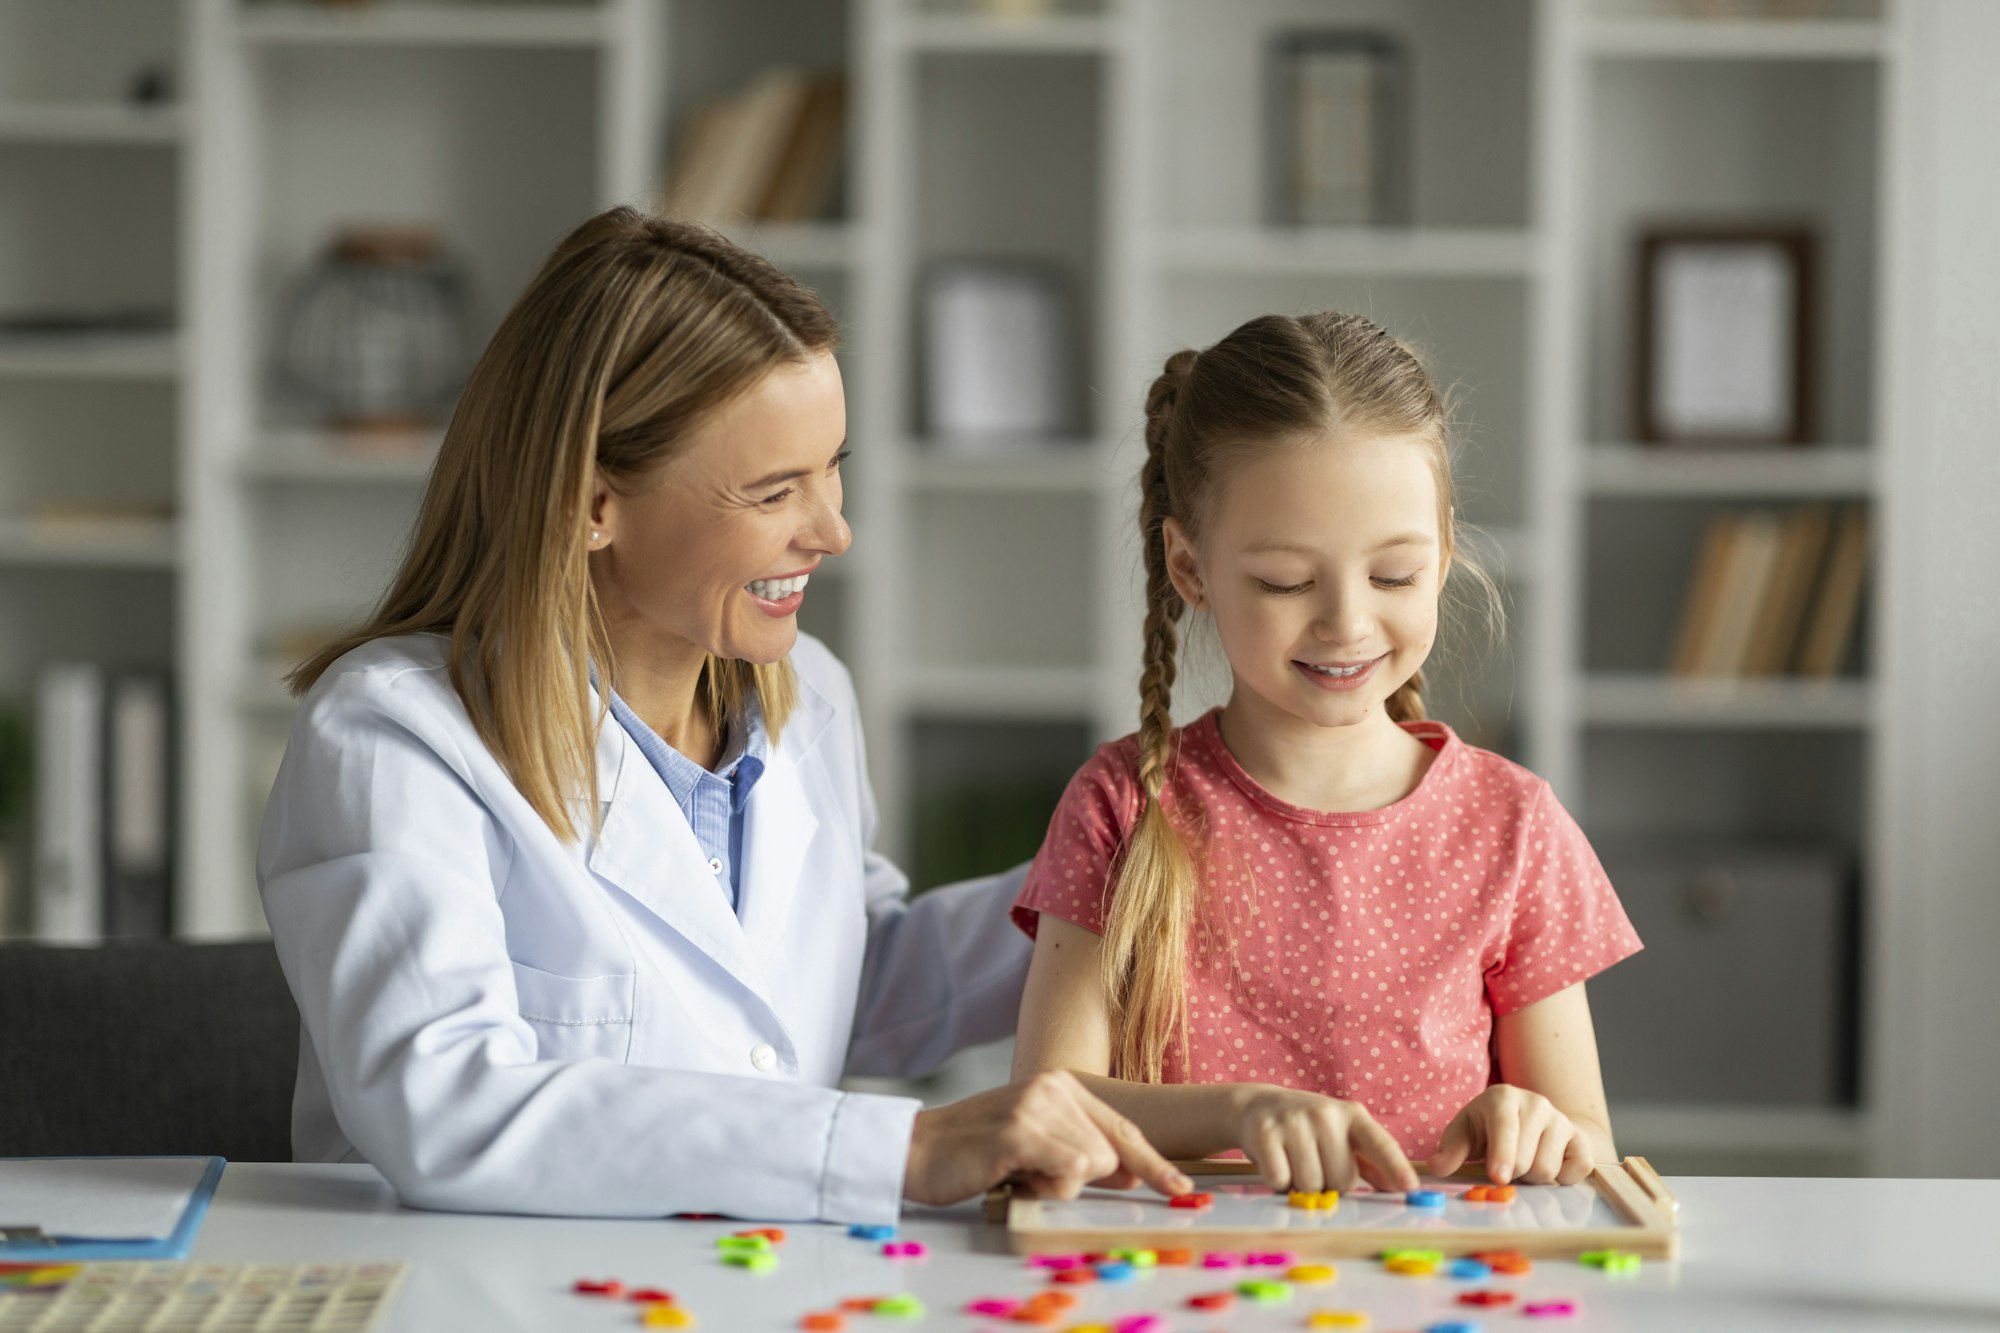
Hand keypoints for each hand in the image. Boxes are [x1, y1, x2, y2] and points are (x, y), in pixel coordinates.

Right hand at [903, 1070, 1193, 1206]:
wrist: (916, 1150)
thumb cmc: (975, 1153)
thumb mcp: (1036, 1145)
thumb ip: (1081, 1150)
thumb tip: (1132, 1171)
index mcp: (1060, 1085)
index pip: (1122, 1127)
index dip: (1153, 1161)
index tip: (1181, 1186)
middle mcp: (1053, 1086)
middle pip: (1111, 1153)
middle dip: (1079, 1178)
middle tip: (1031, 1173)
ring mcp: (1037, 1104)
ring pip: (1092, 1164)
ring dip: (1057, 1184)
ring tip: (1018, 1172)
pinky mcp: (1020, 1129)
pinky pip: (1069, 1171)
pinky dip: (1047, 1185)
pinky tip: (1014, 1174)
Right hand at [1223, 1084, 1419, 1194]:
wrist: (1257, 1104)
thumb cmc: (1308, 1126)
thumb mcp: (1342, 1134)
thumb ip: (1369, 1161)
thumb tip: (1399, 1185)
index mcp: (1352, 1115)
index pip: (1379, 1143)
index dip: (1395, 1166)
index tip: (1411, 1186)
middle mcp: (1325, 1114)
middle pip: (1342, 1181)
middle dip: (1329, 1183)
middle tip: (1315, 1163)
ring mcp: (1294, 1121)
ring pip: (1311, 1185)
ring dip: (1302, 1185)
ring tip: (1294, 1161)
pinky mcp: (1265, 1133)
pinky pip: (1280, 1180)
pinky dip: (1278, 1181)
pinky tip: (1276, 1160)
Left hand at [1428, 1084, 1596, 1185]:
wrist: (1526, 1121)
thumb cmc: (1486, 1128)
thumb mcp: (1463, 1133)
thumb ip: (1450, 1150)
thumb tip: (1438, 1167)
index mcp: (1502, 1097)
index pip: (1504, 1127)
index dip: (1501, 1154)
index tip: (1498, 1177)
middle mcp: (1536, 1103)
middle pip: (1525, 1159)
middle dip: (1510, 1173)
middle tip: (1502, 1166)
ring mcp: (1561, 1119)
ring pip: (1548, 1169)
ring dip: (1531, 1177)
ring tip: (1522, 1162)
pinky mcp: (1580, 1138)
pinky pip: (1578, 1168)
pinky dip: (1563, 1177)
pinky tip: (1548, 1164)